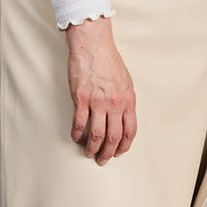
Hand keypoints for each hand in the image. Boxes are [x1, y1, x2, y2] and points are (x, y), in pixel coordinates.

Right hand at [65, 17, 136, 163]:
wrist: (93, 46)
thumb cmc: (109, 61)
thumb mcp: (126, 82)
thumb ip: (126, 101)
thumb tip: (124, 118)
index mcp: (128, 100)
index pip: (130, 131)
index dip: (124, 146)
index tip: (118, 152)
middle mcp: (114, 104)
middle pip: (113, 137)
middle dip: (108, 153)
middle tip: (102, 160)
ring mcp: (97, 102)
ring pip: (96, 134)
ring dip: (92, 148)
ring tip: (88, 153)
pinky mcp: (81, 98)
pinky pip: (79, 123)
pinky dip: (77, 134)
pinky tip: (75, 138)